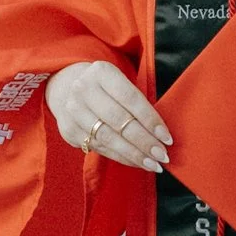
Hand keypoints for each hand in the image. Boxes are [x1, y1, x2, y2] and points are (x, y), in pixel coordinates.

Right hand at [47, 60, 170, 172]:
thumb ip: (137, 103)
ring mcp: (73, 111)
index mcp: (101, 72)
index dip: (150, 119)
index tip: (167, 137)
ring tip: (153, 164)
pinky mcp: (69, 130)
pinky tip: (137, 162)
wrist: (67, 89)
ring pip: (109, 138)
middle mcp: (83, 90)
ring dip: (134, 154)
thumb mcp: (120, 83)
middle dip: (144, 141)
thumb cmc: (106, 88)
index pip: (130, 98)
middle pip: (119, 120)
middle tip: (162, 155)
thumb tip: (161, 134)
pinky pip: (100, 148)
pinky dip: (122, 157)